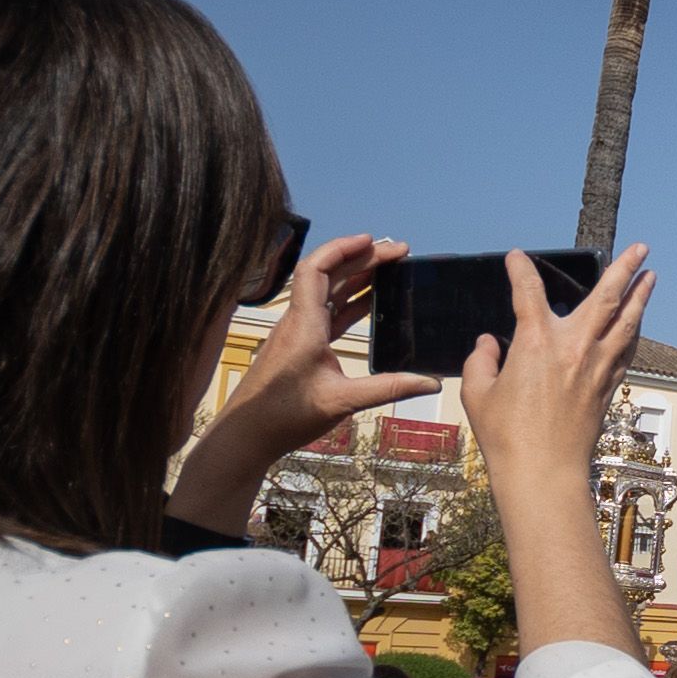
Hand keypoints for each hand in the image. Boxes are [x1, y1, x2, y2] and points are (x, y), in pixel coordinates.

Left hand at [171, 233, 430, 529]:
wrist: (245, 436)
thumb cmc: (285, 416)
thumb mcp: (342, 402)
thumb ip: (388, 387)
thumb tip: (431, 382)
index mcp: (304, 324)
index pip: (317, 269)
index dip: (343, 248)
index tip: (372, 240)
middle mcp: (298, 322)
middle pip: (329, 276)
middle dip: (362, 259)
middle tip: (398, 254)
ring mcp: (297, 334)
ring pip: (327, 294)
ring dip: (356, 278)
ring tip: (389, 272)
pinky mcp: (298, 348)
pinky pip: (326, 315)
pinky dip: (348, 304)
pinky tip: (369, 305)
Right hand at [462, 247, 654, 502]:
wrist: (544, 473)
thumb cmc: (507, 437)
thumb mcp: (477, 394)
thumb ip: (480, 362)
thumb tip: (488, 343)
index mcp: (536, 343)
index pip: (528, 292)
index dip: (520, 271)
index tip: (517, 259)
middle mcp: (574, 347)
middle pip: (606, 296)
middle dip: (624, 267)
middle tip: (640, 248)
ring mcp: (596, 366)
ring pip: (626, 321)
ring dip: (641, 296)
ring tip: (651, 276)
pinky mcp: (608, 387)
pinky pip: (626, 350)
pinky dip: (633, 331)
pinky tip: (637, 324)